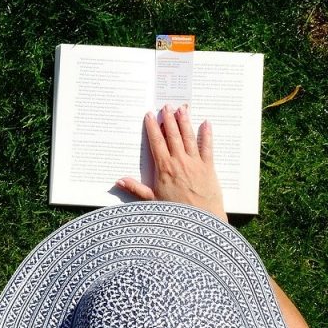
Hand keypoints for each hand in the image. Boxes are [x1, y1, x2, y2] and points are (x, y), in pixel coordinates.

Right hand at [116, 104, 227, 221]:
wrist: (200, 221)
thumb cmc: (175, 213)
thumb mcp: (152, 201)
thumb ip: (136, 188)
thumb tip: (118, 180)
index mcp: (164, 168)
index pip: (156, 142)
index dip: (152, 127)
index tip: (149, 116)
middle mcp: (179, 161)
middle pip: (172, 135)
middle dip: (169, 119)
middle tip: (166, 106)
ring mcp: (195, 163)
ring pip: (189, 137)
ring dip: (185, 122)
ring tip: (182, 109)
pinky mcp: (209, 167)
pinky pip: (207, 147)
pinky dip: (207, 134)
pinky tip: (206, 123)